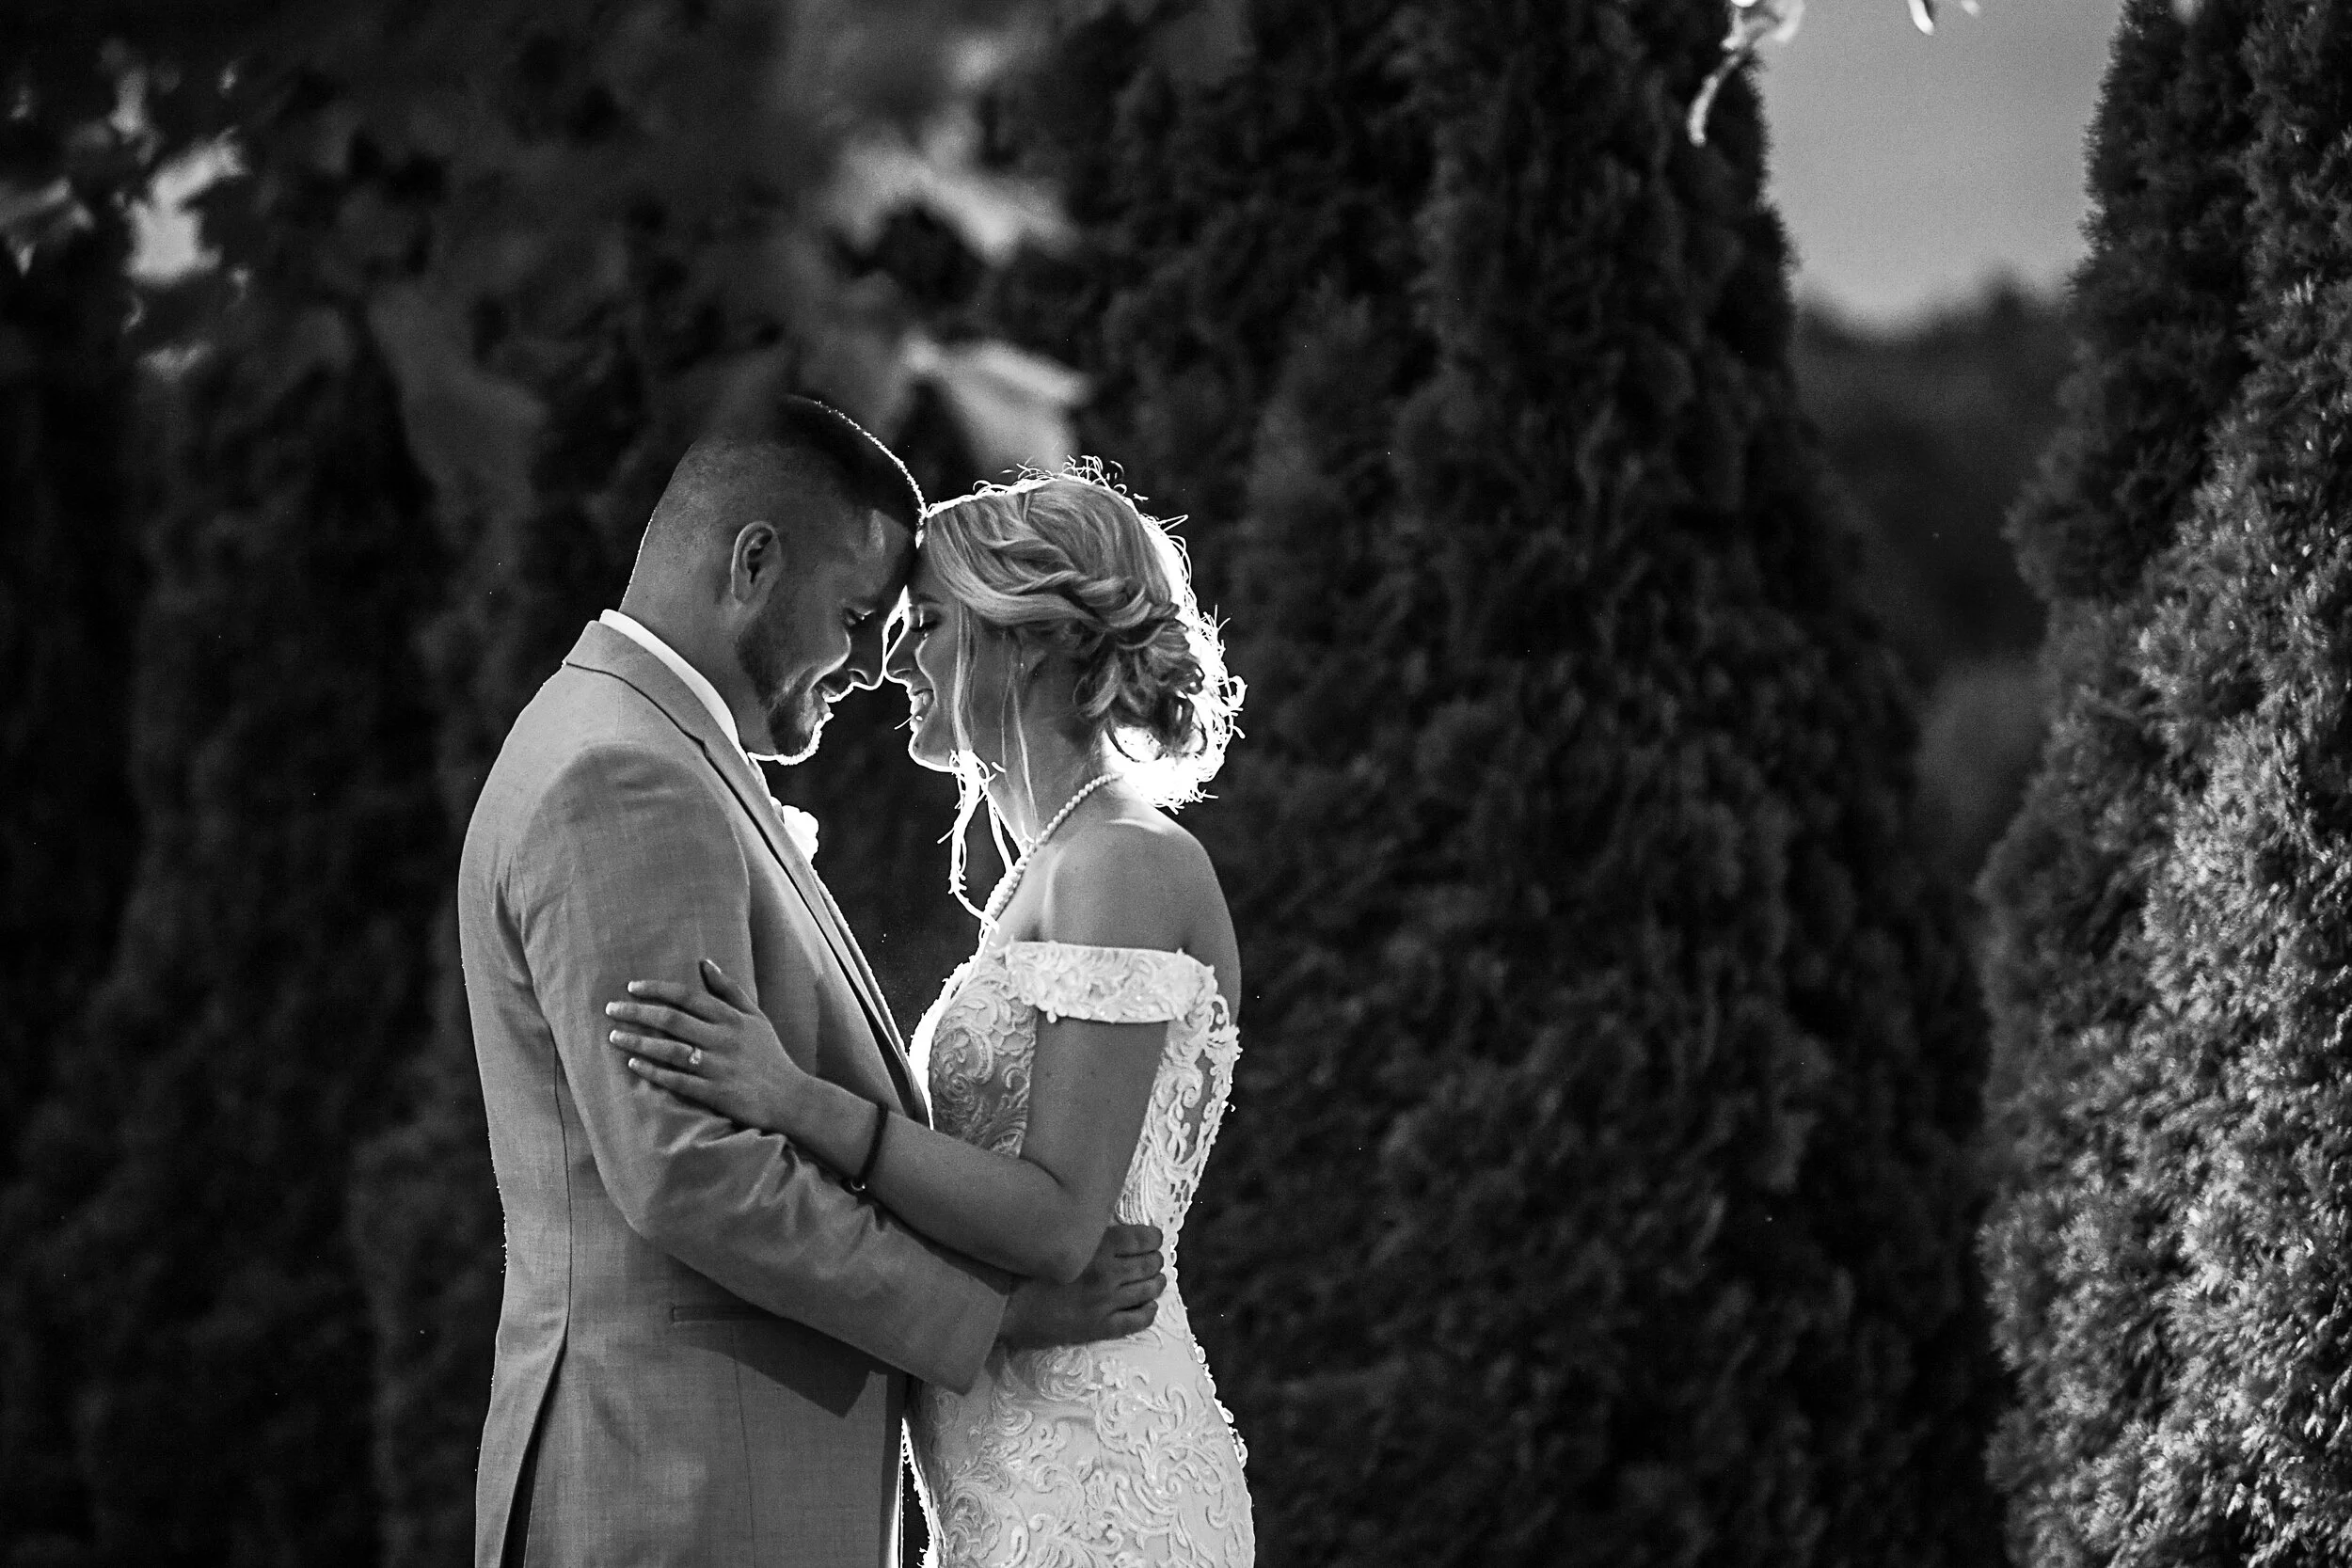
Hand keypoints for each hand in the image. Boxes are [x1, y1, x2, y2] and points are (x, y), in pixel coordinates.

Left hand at [605, 959, 801, 1131]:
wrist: (791, 1097)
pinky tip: (634, 1064)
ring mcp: (719, 1067)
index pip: (687, 996)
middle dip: (637, 1012)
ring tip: (614, 1037)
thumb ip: (729, 990)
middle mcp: (724, 1039)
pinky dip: (654, 1072)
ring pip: (670, 1050)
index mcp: (732, 1018)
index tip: (631, 987)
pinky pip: (678, 1081)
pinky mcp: (716, 1093)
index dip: (656, 989)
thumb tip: (705, 962)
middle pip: (672, 1020)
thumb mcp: (756, 1017)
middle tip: (611, 1010)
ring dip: (639, 1042)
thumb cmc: (770, 1055)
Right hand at [997, 1222, 1165, 1348]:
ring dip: (1157, 1283)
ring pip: (1149, 1289)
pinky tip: (1148, 1306)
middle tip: (1153, 1261)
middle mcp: (1108, 1272)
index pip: (1144, 1238)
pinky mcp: (1100, 1327)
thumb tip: (1109, 1226)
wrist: (1005, 1306)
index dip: (1154, 1238)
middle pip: (1150, 1263)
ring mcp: (1106, 1301)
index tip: (1153, 1239)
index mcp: (1098, 1245)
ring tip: (1155, 1281)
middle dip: (1155, 1260)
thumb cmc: (1024, 1267)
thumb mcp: (1057, 1236)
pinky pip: (1138, 1320)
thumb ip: (1085, 1232)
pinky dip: (1149, 1311)